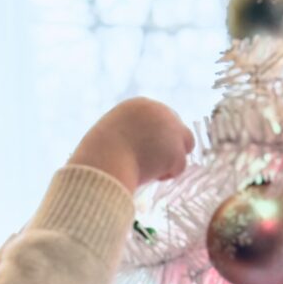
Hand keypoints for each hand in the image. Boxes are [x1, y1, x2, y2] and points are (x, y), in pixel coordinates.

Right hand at [68, 97, 193, 192]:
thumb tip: (131, 148)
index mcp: (139, 106)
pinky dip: (166, 174)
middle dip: (168, 146)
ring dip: (172, 159)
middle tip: (153, 164)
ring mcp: (170, 130)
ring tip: (150, 171)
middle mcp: (159, 112)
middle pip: (177, 128)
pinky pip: (180, 166)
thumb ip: (125, 134)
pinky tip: (150, 177)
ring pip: (185, 145)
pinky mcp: (175, 150)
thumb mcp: (108, 135)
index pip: (159, 118)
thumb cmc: (97, 157)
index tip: (145, 150)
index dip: (155, 136)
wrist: (101, 165)